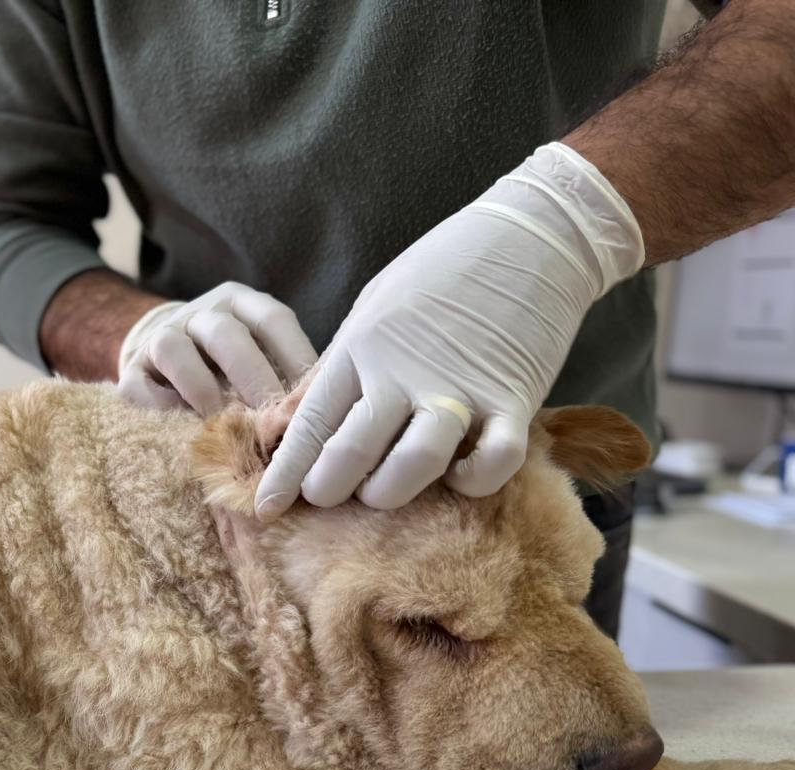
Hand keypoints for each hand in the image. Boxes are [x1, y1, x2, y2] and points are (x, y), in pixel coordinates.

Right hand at [117, 283, 316, 415]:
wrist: (164, 361)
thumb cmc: (227, 369)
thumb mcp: (258, 358)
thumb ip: (280, 376)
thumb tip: (309, 414)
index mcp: (239, 303)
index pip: (272, 320)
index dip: (294, 358)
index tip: (309, 399)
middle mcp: (200, 313)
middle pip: (227, 335)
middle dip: (252, 379)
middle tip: (271, 420)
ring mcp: (161, 336)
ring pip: (175, 350)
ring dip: (204, 391)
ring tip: (226, 426)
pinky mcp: (131, 370)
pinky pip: (141, 385)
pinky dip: (162, 408)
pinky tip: (184, 430)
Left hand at [256, 143, 644, 514]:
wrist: (530, 235)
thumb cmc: (441, 271)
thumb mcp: (370, 309)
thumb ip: (332, 370)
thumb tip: (280, 423)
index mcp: (360, 348)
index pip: (309, 425)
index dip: (285, 474)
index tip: (265, 509)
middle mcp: (403, 373)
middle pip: (351, 455)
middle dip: (328, 490)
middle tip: (327, 498)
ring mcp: (459, 389)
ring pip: (413, 467)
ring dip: (390, 492)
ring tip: (383, 490)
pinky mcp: (513, 399)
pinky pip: (493, 462)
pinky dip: (476, 480)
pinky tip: (461, 475)